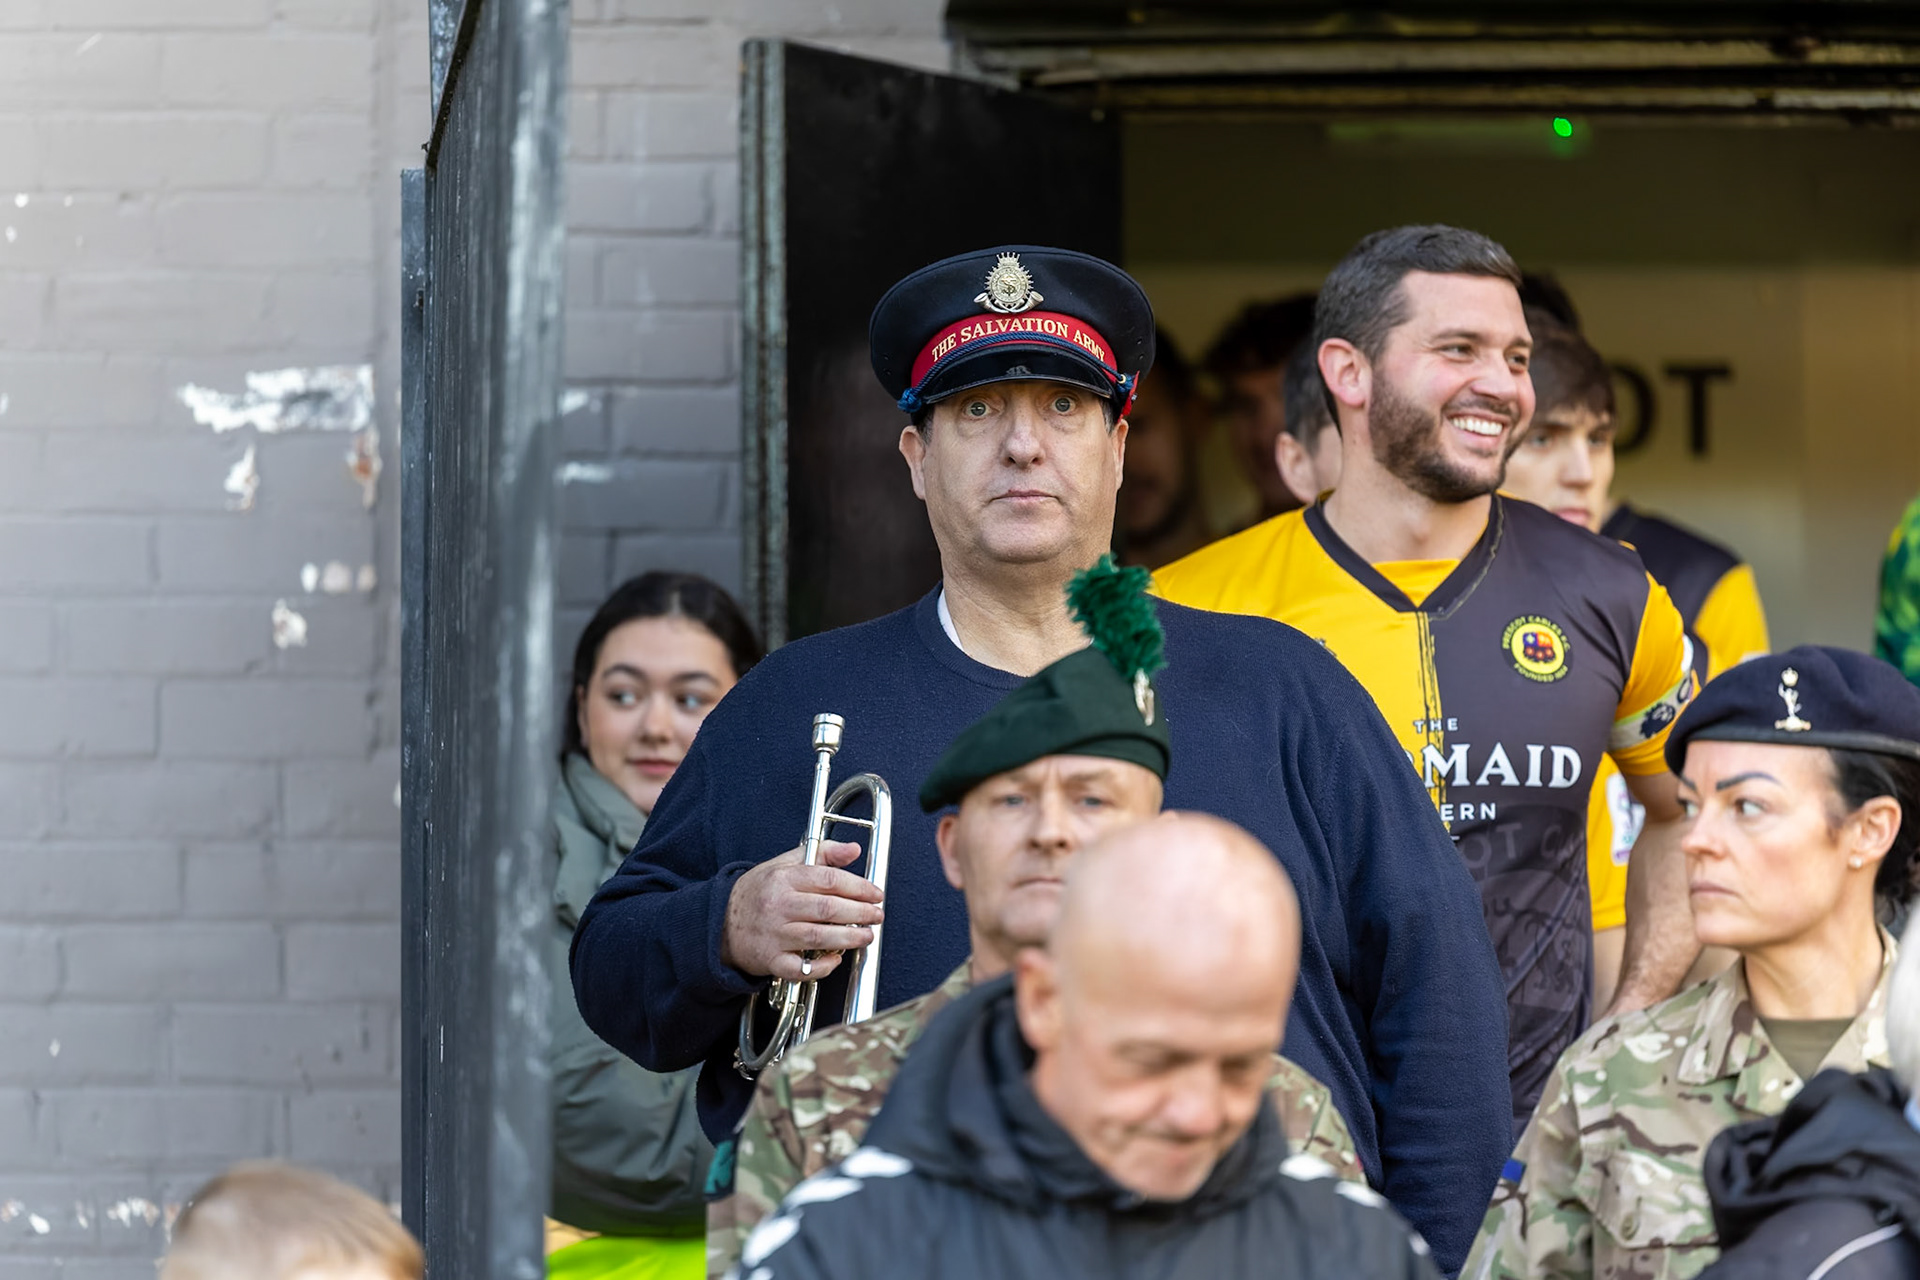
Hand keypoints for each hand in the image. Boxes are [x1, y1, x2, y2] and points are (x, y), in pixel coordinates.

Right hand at [720, 841, 884, 981]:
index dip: (858, 887)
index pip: (828, 879)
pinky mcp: (770, 960)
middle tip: (877, 915)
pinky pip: (800, 968)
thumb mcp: (784, 864)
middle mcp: (778, 906)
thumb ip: (821, 854)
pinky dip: (821, 967)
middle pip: (827, 909)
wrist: (720, 922)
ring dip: (849, 938)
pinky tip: (836, 959)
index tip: (875, 894)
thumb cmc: (757, 893)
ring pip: (818, 937)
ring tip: (867, 936)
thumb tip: (852, 849)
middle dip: (860, 913)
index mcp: (783, 879)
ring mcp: (773, 935)